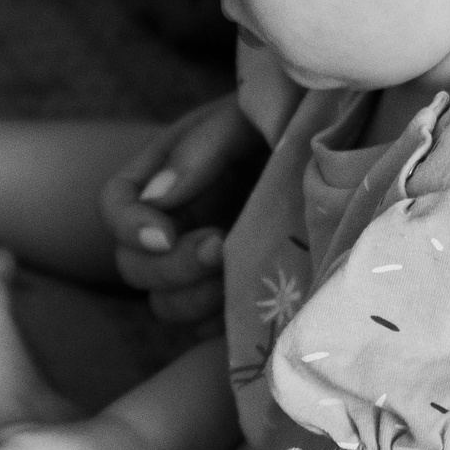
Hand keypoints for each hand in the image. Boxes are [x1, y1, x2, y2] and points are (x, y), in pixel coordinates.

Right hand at [100, 93, 265, 325]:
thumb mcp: (242, 119)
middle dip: (172, 267)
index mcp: (162, 176)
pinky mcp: (230, 295)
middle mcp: (172, 224)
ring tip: (241, 273)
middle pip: (133, 267)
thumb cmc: (282, 123)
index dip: (129, 227)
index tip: (165, 235)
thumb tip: (157, 199)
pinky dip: (225, 320)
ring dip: (196, 299)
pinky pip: (208, 329)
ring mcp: (199, 265)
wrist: (334, 153)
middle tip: (220, 248)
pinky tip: (258, 295)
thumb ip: (200, 151)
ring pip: (166, 306)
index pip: (114, 206)